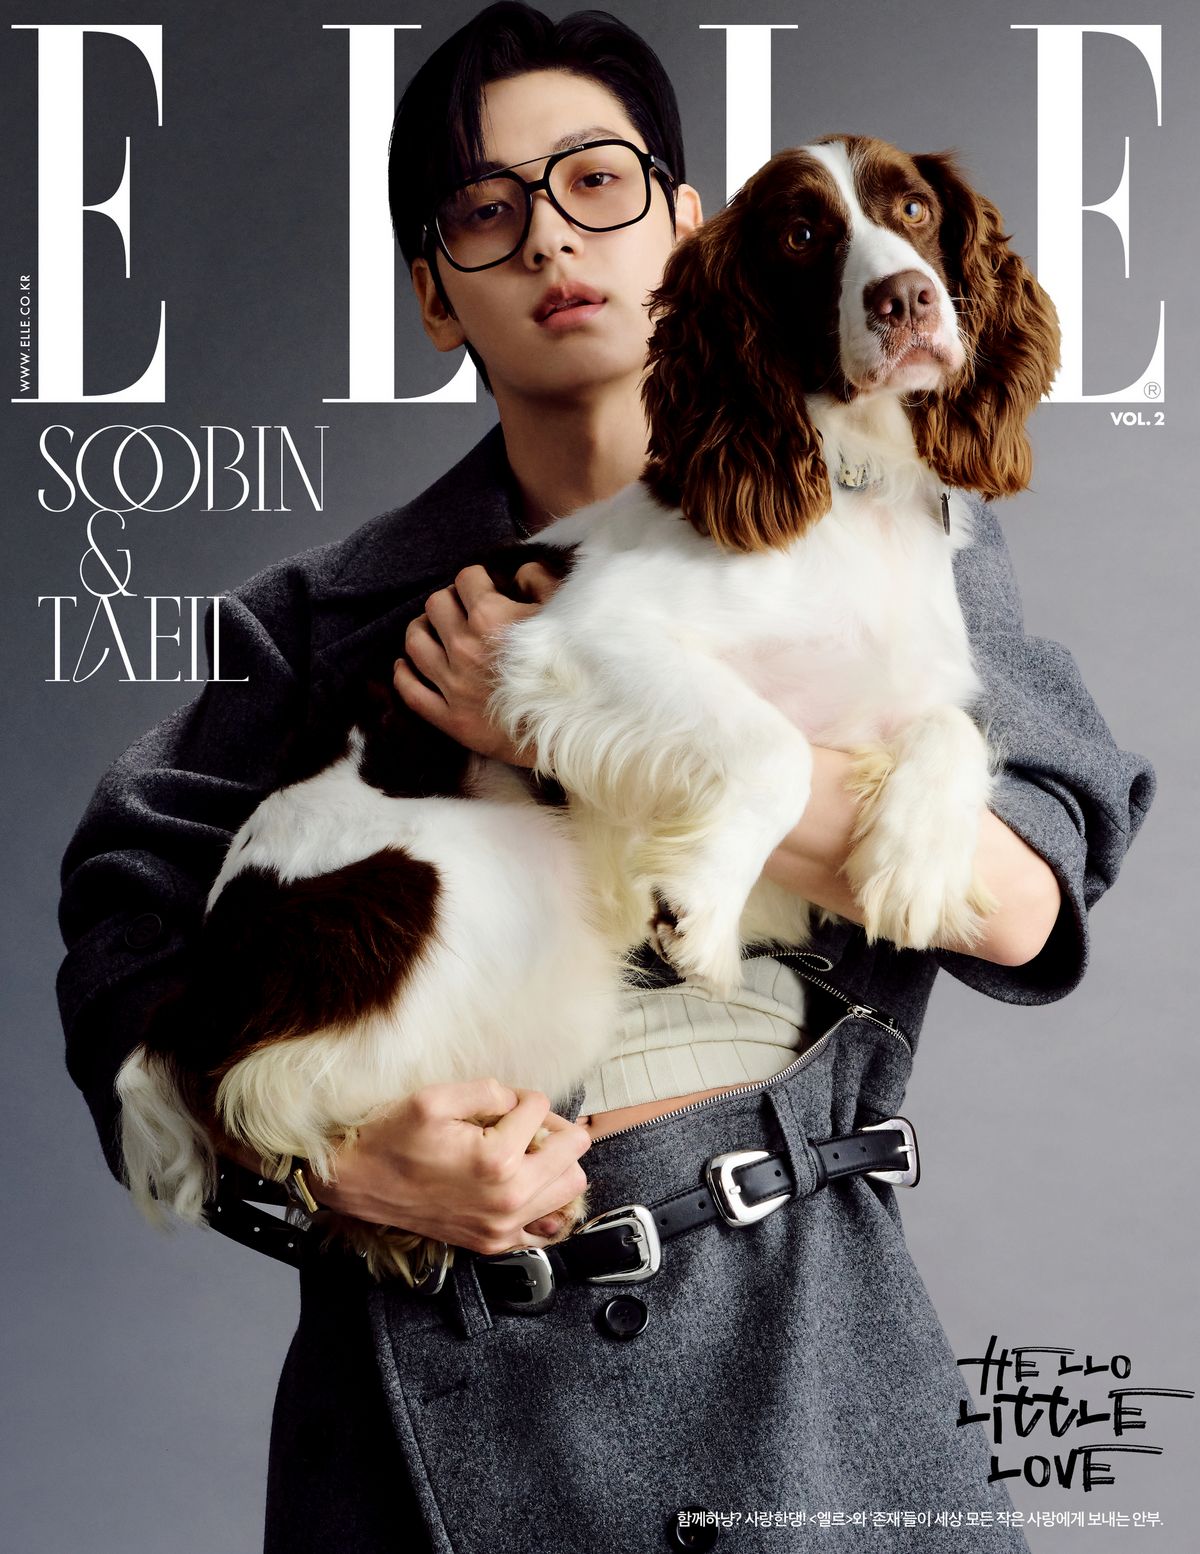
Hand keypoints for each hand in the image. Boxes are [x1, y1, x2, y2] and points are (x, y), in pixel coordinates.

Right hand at [300, 1079, 591, 1253]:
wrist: (358, 1184)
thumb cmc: (392, 1139)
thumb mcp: (435, 1097)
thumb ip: (489, 1091)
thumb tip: (518, 1102)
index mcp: (498, 1161)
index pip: (542, 1109)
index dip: (521, 1097)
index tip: (497, 1105)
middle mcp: (508, 1200)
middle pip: (574, 1153)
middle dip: (551, 1130)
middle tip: (520, 1126)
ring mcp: (503, 1227)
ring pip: (568, 1188)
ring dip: (553, 1163)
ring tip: (520, 1152)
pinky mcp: (494, 1242)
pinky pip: (547, 1224)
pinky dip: (543, 1200)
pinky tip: (517, 1182)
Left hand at [394, 562, 561, 765]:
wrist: (572, 731)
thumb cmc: (573, 668)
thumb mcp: (565, 613)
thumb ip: (540, 581)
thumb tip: (519, 573)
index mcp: (490, 616)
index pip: (466, 578)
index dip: (478, 579)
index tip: (486, 588)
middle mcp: (463, 646)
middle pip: (435, 604)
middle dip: (450, 601)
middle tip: (462, 610)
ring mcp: (452, 683)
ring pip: (415, 642)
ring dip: (422, 630)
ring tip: (433, 631)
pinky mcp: (449, 717)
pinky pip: (410, 690)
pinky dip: (404, 674)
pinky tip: (407, 665)